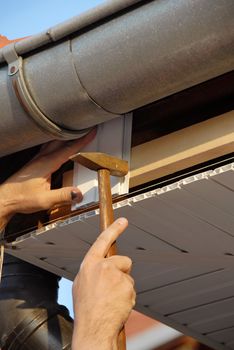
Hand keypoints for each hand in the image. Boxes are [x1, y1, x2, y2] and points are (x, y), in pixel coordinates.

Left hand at [0, 129, 95, 220]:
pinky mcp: (34, 163)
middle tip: (86, 129)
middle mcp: (41, 159)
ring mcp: (37, 160)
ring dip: (65, 137)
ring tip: (75, 134)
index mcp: (46, 164)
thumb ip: (62, 196)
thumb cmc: (21, 198)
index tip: (90, 133)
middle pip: (61, 141)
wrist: (5, 199)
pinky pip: (49, 148)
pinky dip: (58, 143)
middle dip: (75, 134)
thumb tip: (78, 193)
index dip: (81, 141)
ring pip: (54, 143)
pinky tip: (59, 146)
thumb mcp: (45, 201)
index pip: (68, 149)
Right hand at [72, 218, 135, 349]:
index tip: (124, 220)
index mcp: (89, 264)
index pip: (102, 241)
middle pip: (122, 260)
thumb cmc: (86, 307)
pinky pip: (131, 288)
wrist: (94, 328)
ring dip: (123, 286)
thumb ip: (93, 270)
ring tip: (111, 299)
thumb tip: (102, 264)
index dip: (114, 229)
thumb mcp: (81, 284)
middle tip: (112, 287)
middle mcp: (103, 267)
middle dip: (122, 271)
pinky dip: (127, 296)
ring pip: (128, 276)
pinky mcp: (127, 287)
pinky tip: (117, 305)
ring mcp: (116, 276)